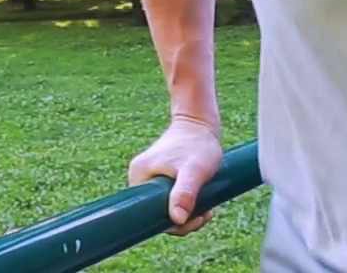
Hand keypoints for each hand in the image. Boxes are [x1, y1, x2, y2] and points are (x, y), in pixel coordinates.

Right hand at [128, 116, 223, 235]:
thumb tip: (176, 219)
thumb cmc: (198, 144)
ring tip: (207, 206)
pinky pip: (170, 198)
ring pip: (167, 207)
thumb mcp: (194, 171)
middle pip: (158, 212)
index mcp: (139, 177)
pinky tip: (202, 200)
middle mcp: (140, 178)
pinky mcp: (160, 176)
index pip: (149, 214)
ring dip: (187, 212)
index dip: (172, 224)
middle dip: (184, 219)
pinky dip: (186, 203)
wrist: (200, 122)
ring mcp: (150, 177)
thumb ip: (185, 193)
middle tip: (206, 213)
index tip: (196, 218)